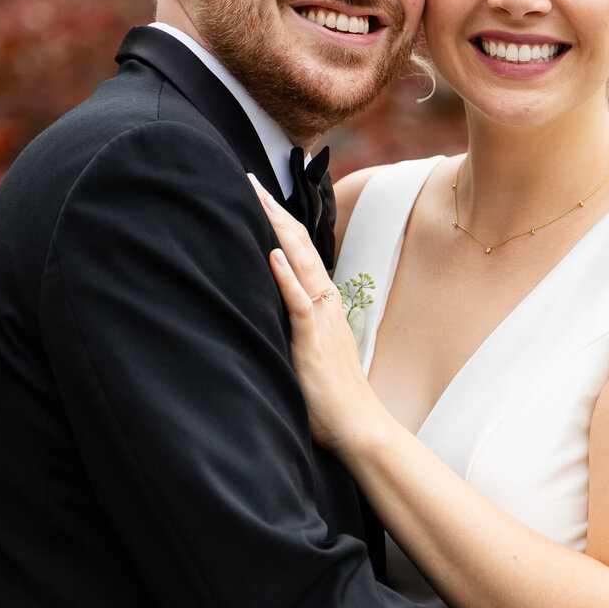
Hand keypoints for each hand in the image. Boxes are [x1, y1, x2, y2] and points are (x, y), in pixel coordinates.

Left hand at [249, 176, 380, 454]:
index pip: (300, 253)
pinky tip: (272, 255)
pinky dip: (286, 278)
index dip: (279, 223)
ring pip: (301, 265)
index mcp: (324, 305)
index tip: (257, 196)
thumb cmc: (333, 400)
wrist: (359, 428)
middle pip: (299, 247)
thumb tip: (269, 319)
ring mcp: (322, 321)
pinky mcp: (315, 343)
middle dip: (274, 211)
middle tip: (249, 179)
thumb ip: (295, 331)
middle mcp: (326, 305)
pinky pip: (300, 305)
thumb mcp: (310, 354)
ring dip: (279, 230)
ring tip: (258, 199)